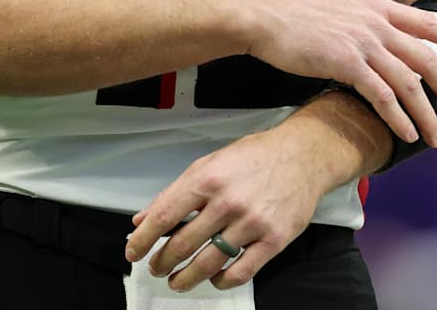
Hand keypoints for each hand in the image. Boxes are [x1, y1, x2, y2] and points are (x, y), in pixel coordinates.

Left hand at [124, 124, 328, 290]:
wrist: (303, 156)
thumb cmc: (255, 157)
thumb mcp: (209, 163)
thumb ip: (175, 193)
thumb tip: (143, 219)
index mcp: (207, 179)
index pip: (164, 216)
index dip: (143, 240)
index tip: (133, 252)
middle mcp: (227, 201)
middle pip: (183, 244)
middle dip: (163, 262)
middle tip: (156, 268)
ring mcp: (251, 223)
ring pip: (209, 263)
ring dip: (186, 278)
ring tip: (177, 281)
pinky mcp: (273, 240)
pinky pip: (241, 272)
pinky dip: (222, 281)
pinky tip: (214, 279)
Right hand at [236, 0, 436, 147]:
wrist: (264, 15)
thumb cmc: (294, 13)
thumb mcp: (339, 5)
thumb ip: (364, 19)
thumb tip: (378, 34)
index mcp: (376, 7)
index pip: (428, 22)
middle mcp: (376, 23)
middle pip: (426, 58)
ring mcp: (363, 42)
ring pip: (409, 83)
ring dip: (426, 114)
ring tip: (435, 136)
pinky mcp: (346, 63)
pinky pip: (383, 96)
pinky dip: (399, 118)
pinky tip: (406, 134)